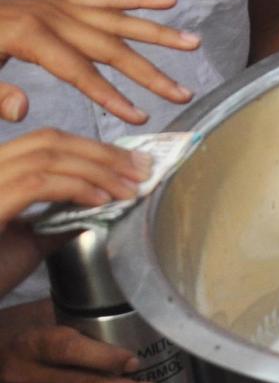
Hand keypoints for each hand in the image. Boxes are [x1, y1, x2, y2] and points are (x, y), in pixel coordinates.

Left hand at [0, 0, 194, 124]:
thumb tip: (24, 109)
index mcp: (29, 36)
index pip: (80, 72)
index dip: (112, 96)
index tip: (141, 117)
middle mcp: (52, 15)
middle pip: (111, 47)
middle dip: (149, 72)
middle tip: (182, 92)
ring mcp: (58, 5)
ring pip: (116, 19)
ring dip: (157, 32)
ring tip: (192, 43)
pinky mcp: (58, 1)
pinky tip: (167, 2)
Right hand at [0, 131, 152, 297]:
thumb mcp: (32, 241)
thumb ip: (61, 218)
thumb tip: (103, 204)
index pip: (47, 142)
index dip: (94, 147)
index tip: (133, 162)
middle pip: (50, 141)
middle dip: (103, 153)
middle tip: (142, 170)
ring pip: (47, 156)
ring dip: (98, 169)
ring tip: (129, 188)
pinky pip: (36, 184)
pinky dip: (75, 187)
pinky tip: (101, 200)